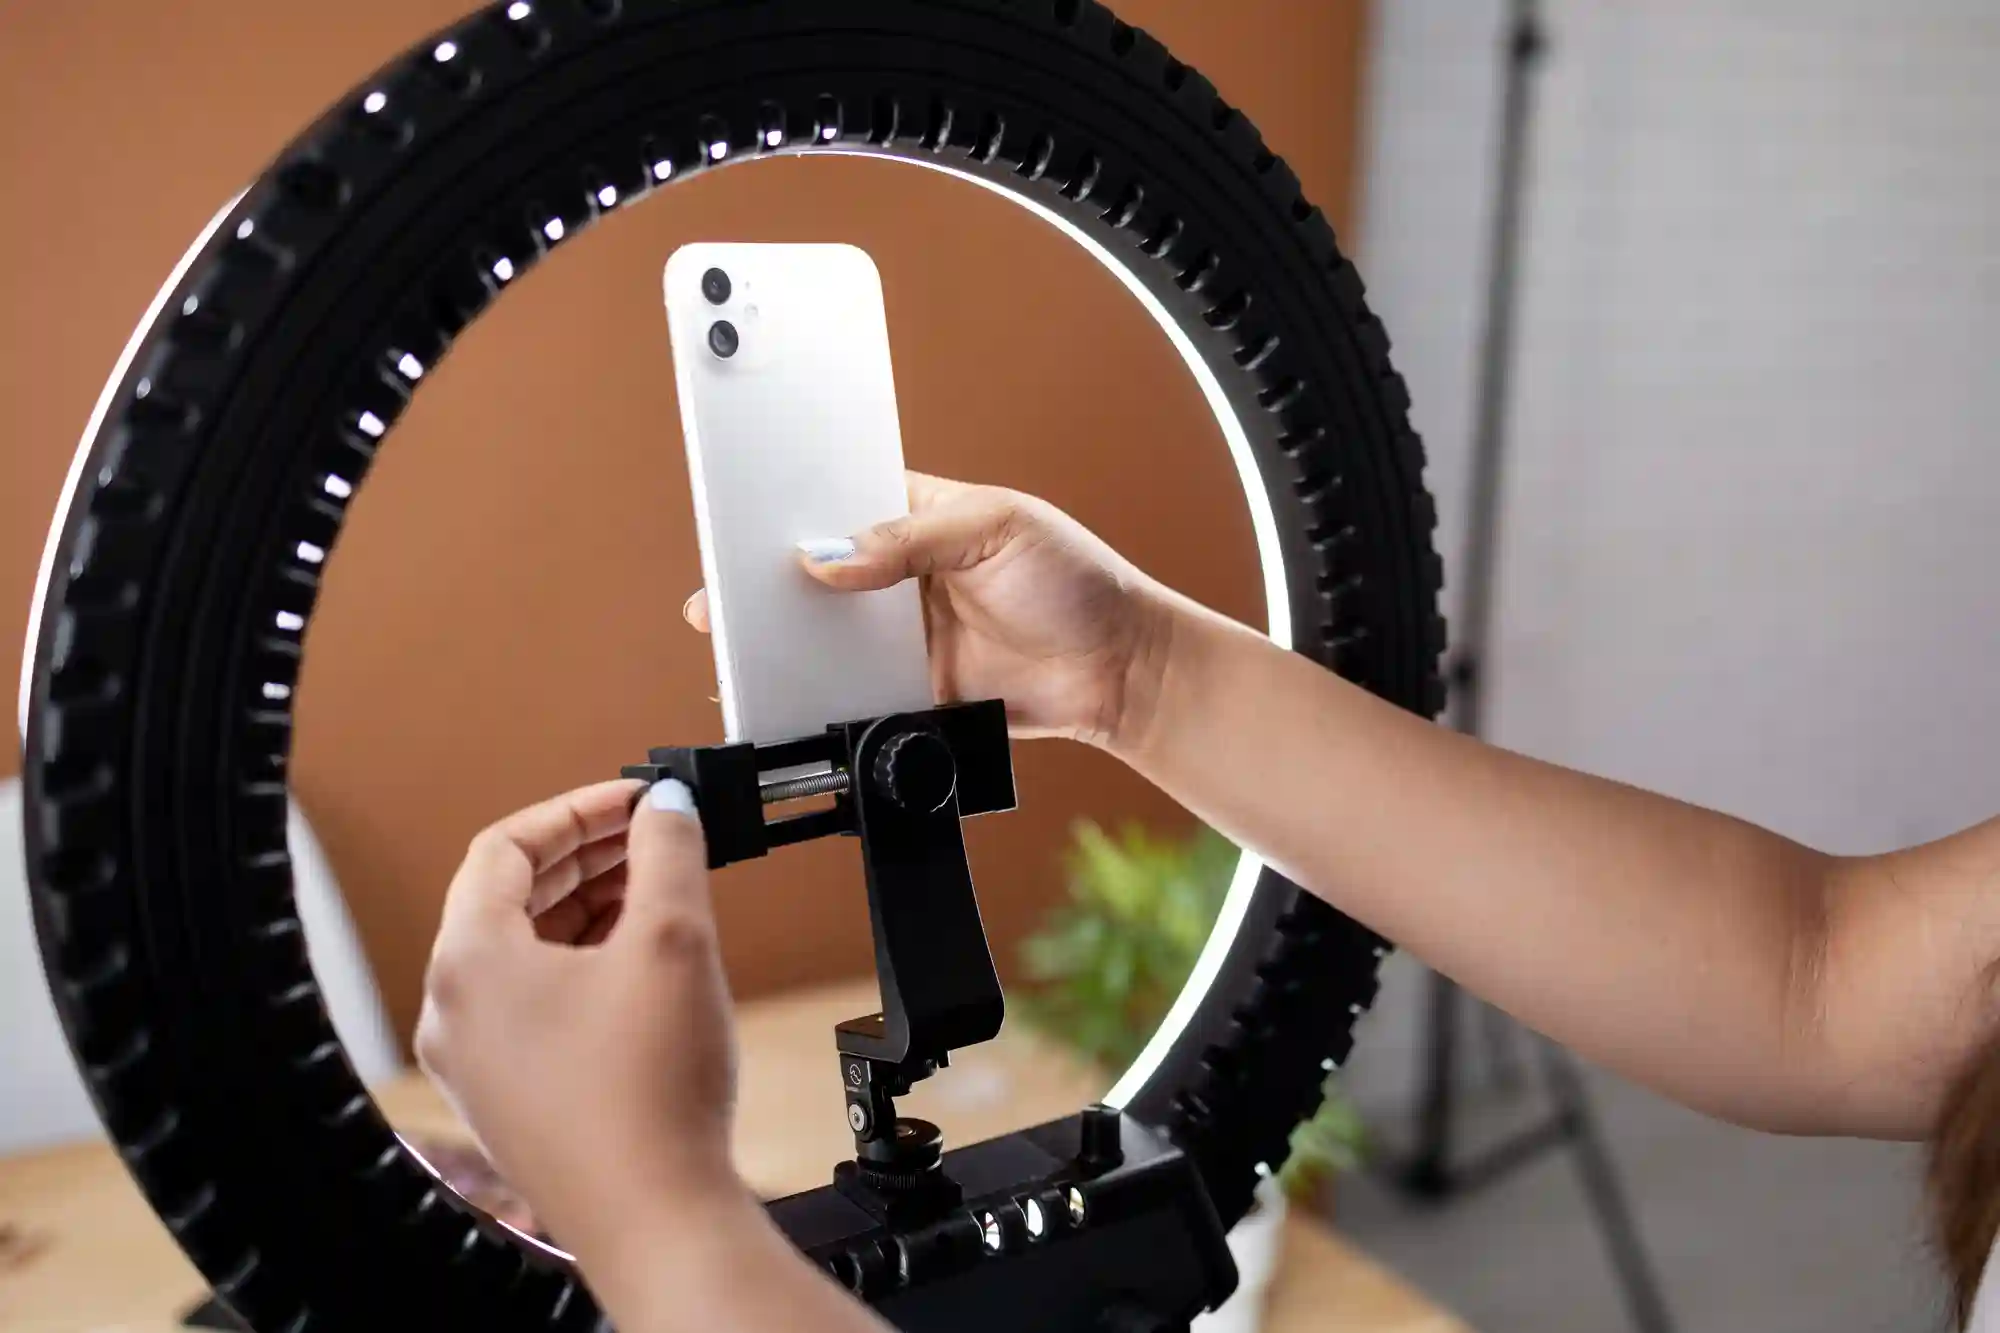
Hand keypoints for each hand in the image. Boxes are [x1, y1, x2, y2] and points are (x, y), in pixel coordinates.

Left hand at [414, 778, 743, 1264]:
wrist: (654, 1217)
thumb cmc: (647, 1095)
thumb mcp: (672, 940)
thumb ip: (668, 853)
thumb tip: (667, 807)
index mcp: (468, 962)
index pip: (504, 847)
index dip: (577, 809)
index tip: (634, 799)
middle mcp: (452, 1011)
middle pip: (508, 898)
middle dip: (587, 857)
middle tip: (650, 835)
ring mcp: (475, 1062)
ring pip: (522, 954)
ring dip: (588, 909)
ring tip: (656, 891)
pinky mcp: (510, 1099)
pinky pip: (533, 1005)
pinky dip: (582, 965)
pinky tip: (641, 963)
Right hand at [684, 473, 1169, 747]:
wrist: (1120, 670)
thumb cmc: (1077, 580)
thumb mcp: (996, 528)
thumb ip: (907, 540)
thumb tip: (827, 557)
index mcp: (916, 514)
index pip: (835, 500)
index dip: (789, 510)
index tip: (742, 520)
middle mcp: (900, 575)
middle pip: (815, 575)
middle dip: (769, 584)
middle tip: (726, 595)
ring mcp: (902, 635)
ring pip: (825, 638)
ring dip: (790, 644)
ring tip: (749, 649)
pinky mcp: (911, 690)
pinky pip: (853, 694)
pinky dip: (824, 698)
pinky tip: (796, 697)